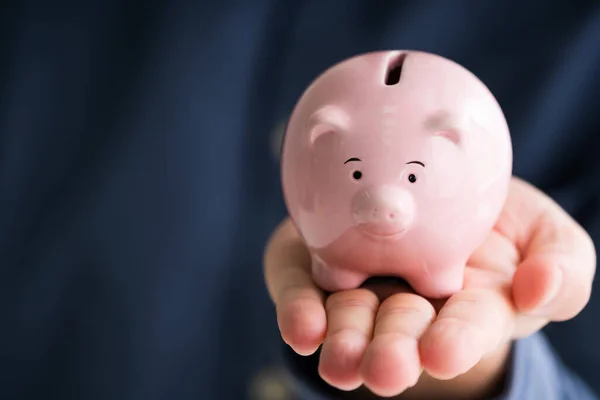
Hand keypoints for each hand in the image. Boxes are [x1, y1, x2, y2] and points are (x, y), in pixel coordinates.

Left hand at [264, 177, 595, 397]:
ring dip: (345, 343)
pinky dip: (301, 313)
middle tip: (386, 370)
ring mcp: (362, 290)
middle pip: (401, 332)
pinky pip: (305, 293)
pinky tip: (302, 331)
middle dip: (394, 352)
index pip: (465, 327)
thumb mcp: (544, 233)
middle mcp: (410, 306)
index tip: (442, 353)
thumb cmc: (492, 217)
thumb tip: (538, 288)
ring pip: (351, 321)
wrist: (425, 187)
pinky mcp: (317, 271)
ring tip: (339, 362)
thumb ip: (561, 265)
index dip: (457, 341)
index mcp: (467, 305)